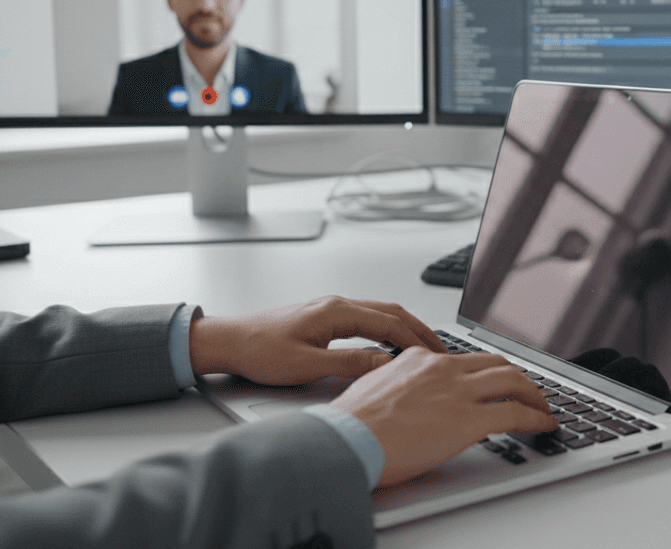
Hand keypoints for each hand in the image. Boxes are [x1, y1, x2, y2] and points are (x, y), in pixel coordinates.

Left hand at [188, 296, 447, 384]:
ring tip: (424, 347)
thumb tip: (386, 366)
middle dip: (420, 330)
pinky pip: (367, 318)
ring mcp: (331, 309)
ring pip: (381, 313)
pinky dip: (387, 329)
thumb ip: (351, 364)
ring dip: (405, 328)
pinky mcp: (324, 318)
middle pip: (392, 312)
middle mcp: (337, 304)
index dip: (417, 340)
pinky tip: (391, 343)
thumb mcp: (308, 365)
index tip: (437, 354)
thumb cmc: (259, 350)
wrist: (228, 341)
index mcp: (337, 311)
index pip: (390, 323)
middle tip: (442, 350)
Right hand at [332, 347, 559, 487]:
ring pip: (513, 381)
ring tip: (542, 407)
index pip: (465, 359)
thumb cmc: (353, 424)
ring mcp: (458, 392)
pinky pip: (516, 413)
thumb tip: (411, 398)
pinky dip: (537, 418)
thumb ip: (402, 385)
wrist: (348, 439)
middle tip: (527, 390)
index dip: (486, 371)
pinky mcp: (469, 419)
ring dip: (534, 394)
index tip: (493, 380)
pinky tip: (544, 424)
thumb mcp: (376, 388)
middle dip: (517, 377)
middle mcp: (443, 368)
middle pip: (496, 363)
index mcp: (420, 359)